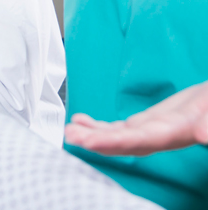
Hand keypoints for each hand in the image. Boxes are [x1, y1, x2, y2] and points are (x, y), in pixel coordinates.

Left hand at [65, 81, 207, 155]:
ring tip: (70, 130)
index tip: (90, 141)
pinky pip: (121, 128)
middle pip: (125, 143)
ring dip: (93, 134)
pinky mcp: (148, 123)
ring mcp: (152, 130)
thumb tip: (205, 135)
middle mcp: (160, 136)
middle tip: (71, 136)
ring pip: (118, 137)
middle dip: (96, 142)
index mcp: (175, 132)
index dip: (114, 142)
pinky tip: (81, 121)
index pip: (141, 140)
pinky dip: (100, 126)